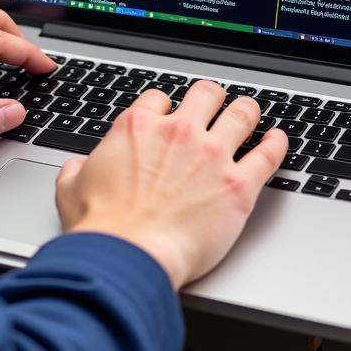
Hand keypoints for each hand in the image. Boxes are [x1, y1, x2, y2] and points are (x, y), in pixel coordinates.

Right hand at [54, 81, 287, 288]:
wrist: (129, 256)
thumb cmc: (103, 227)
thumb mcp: (71, 187)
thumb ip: (78, 168)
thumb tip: (78, 167)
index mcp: (138, 127)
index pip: (160, 99)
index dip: (166, 108)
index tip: (170, 118)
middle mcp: (179, 132)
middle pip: (206, 94)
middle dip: (211, 98)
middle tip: (214, 105)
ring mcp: (212, 156)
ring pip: (241, 113)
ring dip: (247, 110)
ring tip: (250, 112)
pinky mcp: (238, 186)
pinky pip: (267, 155)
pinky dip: (277, 144)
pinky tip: (279, 139)